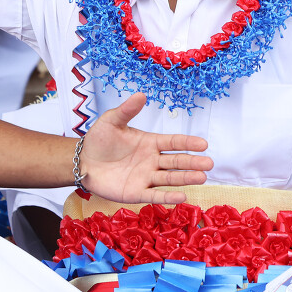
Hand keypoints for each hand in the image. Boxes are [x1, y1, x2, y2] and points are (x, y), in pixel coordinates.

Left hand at [77, 94, 212, 204]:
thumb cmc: (99, 140)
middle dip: (192, 162)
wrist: (82, 161)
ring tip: (202, 177)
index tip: (203, 144)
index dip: (188, 143)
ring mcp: (146, 177)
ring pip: (170, 178)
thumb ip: (126, 111)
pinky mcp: (136, 192)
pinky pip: (154, 195)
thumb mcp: (111, 122)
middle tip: (209, 163)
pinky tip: (182, 196)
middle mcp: (152, 161)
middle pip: (176, 162)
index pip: (173, 142)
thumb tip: (141, 94)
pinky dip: (167, 196)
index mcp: (150, 143)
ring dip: (186, 178)